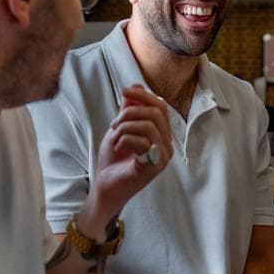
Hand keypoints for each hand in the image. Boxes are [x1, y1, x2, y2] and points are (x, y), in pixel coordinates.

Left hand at [83, 85, 171, 231]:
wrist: (106, 186)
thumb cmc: (113, 160)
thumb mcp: (119, 128)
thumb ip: (129, 110)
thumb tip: (136, 87)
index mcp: (161, 135)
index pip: (160, 107)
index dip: (143, 95)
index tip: (124, 91)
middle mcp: (167, 145)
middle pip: (156, 113)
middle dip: (130, 113)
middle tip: (114, 124)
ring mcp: (163, 157)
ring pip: (148, 126)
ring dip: (124, 128)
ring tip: (114, 138)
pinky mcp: (154, 166)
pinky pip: (142, 141)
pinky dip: (124, 139)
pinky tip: (118, 147)